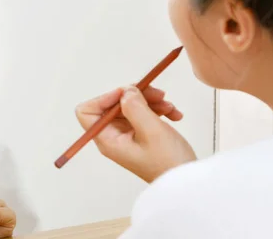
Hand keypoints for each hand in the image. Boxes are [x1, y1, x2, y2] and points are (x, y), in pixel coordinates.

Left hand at [76, 86, 195, 181]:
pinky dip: (158, 110)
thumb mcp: (151, 130)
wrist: (185, 182)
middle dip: (135, 96)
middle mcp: (114, 137)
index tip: (127, 93)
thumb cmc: (167, 162)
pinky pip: (144, 113)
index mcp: (108, 140)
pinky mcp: (141, 134)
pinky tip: (174, 115)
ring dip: (151, 102)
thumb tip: (125, 91)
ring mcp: (127, 135)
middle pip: (113, 105)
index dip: (104, 98)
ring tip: (169, 108)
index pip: (87, 112)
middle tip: (158, 94)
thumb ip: (134, 107)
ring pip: (131, 106)